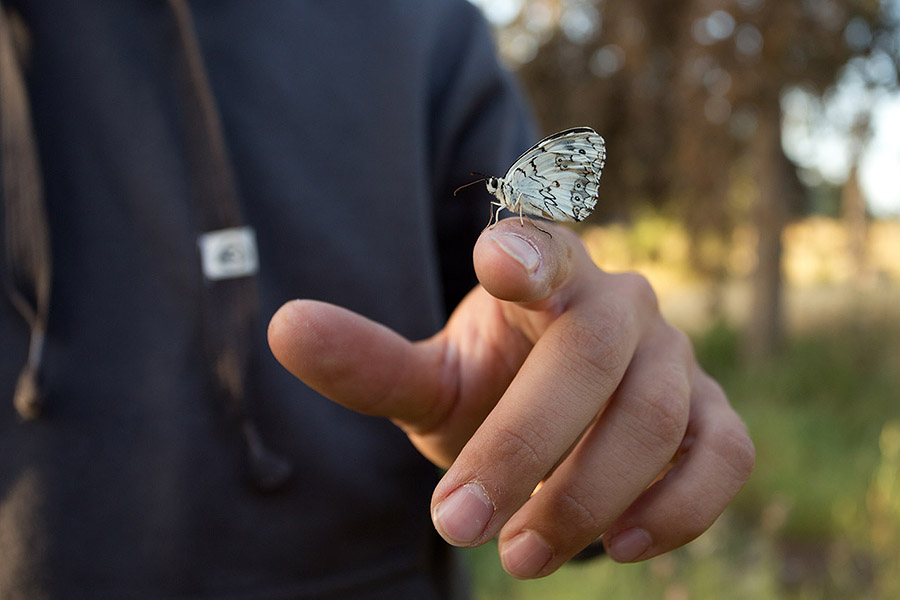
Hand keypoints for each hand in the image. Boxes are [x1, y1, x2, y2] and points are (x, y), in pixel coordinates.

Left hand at [267, 218, 753, 578]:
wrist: (557, 425)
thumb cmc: (489, 391)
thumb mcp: (427, 383)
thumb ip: (367, 362)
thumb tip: (282, 325)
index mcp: (543, 275)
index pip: (544, 245)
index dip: (529, 249)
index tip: (496, 260)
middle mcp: (618, 304)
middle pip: (594, 354)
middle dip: (527, 444)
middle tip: (461, 525)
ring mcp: (675, 358)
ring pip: (656, 415)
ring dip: (587, 498)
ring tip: (520, 555)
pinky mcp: (714, 414)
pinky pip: (722, 455)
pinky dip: (678, 507)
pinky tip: (620, 545)